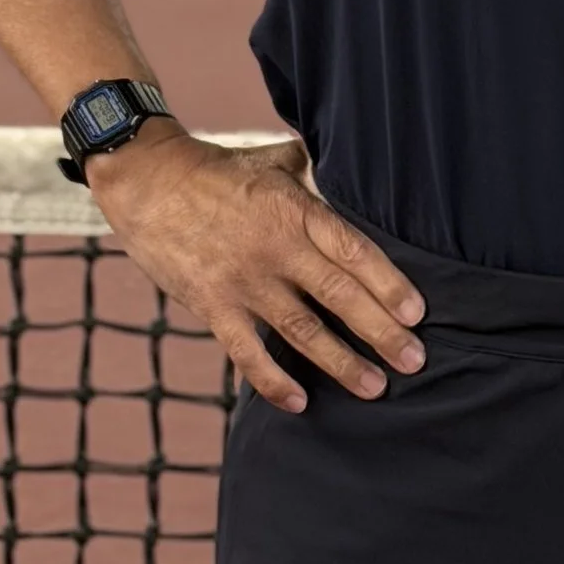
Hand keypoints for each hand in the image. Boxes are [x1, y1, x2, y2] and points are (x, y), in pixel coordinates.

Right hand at [86, 124, 424, 412]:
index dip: (388, 283)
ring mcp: (244, 280)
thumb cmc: (214, 171)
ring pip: (302, 330)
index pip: (353, 250)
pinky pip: (248, 352)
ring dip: (341, 363)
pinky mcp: (213, 305)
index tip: (418, 313)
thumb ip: (309, 171)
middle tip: (414, 360)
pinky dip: (274, 381)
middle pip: (338, 296)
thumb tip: (347, 169)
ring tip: (374, 387)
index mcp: (294, 211)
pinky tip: (300, 403)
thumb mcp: (268, 160)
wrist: (146, 181)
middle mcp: (275, 248)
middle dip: (381, 332)